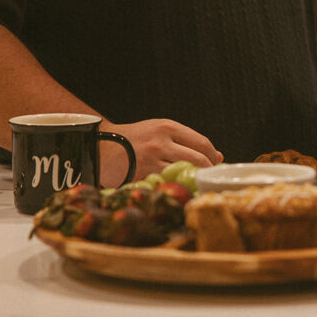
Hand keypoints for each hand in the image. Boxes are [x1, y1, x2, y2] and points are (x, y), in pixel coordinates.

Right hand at [99, 119, 222, 185]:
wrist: (99, 146)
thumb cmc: (134, 139)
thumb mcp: (158, 131)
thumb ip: (186, 141)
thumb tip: (218, 156)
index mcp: (167, 127)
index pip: (202, 143)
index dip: (212, 157)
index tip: (215, 164)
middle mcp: (160, 141)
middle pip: (198, 160)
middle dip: (208, 171)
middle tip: (209, 178)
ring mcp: (151, 159)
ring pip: (185, 173)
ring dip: (194, 181)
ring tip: (196, 185)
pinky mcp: (141, 175)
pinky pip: (167, 183)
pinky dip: (176, 188)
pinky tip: (177, 190)